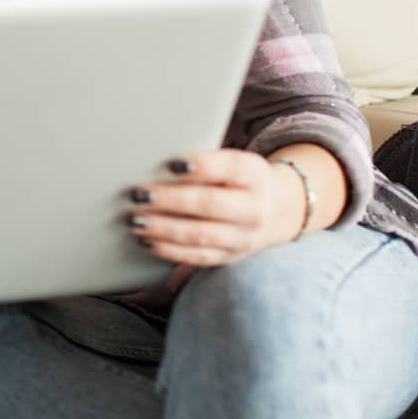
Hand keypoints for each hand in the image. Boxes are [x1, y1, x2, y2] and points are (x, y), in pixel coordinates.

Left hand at [125, 149, 305, 265]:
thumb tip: (155, 161)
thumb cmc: (241, 179)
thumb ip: (206, 162)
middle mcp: (254, 208)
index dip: (201, 166)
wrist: (280, 211)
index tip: (172, 164)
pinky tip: (148, 241)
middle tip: (140, 194)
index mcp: (254, 175)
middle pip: (210, 204)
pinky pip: (199, 257)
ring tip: (136, 220)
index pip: (229, 169)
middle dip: (171, 199)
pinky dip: (170, 251)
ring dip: (164, 228)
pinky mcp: (231, 257)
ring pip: (201, 234)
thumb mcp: (236, 163)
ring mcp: (244, 237)